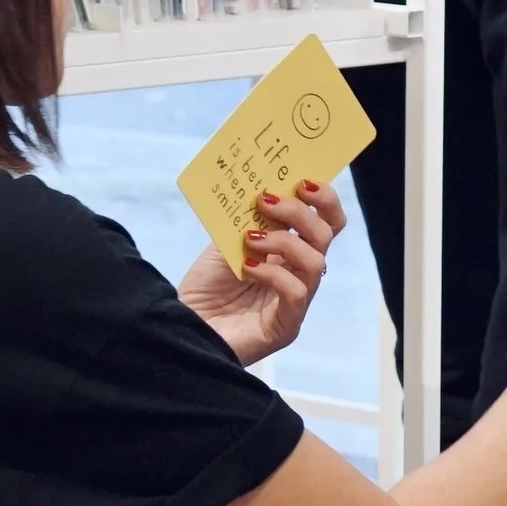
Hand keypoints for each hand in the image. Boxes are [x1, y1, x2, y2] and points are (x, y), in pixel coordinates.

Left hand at [179, 178, 342, 364]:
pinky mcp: (286, 326)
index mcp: (289, 251)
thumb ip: (247, 220)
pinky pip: (296, 293)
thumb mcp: (224, 243)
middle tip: (266, 200)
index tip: (301, 179)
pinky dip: (273, 274)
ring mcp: (295, 301)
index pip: (324, 221)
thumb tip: (265, 187)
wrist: (180, 326)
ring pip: (317, 262)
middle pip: (326, 235)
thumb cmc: (203, 290)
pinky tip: (247, 268)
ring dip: (283, 242)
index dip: (322, 198)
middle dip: (300, 212)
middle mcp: (297, 273)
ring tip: (250, 239)